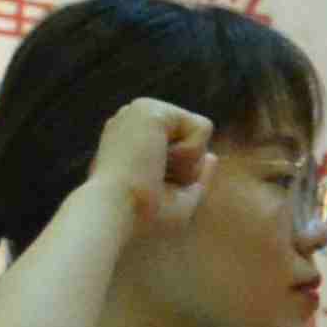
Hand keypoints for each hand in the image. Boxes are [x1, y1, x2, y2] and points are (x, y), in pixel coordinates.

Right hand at [75, 97, 213, 234]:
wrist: (114, 215)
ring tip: (152, 170)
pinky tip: (158, 160)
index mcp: (133, 141)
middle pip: (195, 141)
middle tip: (152, 181)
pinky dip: (190, 152)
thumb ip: (196, 180)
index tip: (148, 189)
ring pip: (199, 131)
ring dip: (187, 162)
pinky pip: (203, 127)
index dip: (181, 178)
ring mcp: (138, 112)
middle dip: (186, 169)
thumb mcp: (178, 203)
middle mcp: (133, 122)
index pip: (185, 151)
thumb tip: (212, 156)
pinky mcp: (150, 108)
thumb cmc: (139, 218)